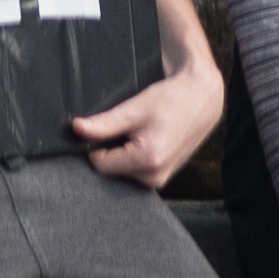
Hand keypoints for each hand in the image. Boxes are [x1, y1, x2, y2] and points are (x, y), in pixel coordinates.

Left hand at [72, 48, 221, 192]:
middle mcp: (154, 178)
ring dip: (124, 153)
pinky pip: (135, 171)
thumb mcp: (135, 108)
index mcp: (147, 161)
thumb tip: (76, 129)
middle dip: (112, 149)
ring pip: (123, 170)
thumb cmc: (172, 99)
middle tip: (130, 128)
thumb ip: (104, 124)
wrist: (202, 97)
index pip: (99, 164)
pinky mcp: (163, 177)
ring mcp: (160, 180)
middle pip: (111, 170)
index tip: (111, 127)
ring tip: (142, 132)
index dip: (97, 145)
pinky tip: (147, 139)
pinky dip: (134, 156)